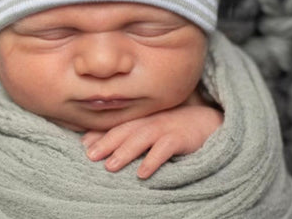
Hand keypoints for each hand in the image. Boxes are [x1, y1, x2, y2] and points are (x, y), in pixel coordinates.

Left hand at [81, 105, 222, 178]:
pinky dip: (153, 160)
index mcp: (142, 118)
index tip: (83, 146)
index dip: (100, 134)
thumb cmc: (175, 127)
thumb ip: (132, 131)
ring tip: (110, 166)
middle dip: (106, 142)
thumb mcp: (152, 126)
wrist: (208, 122)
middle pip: (125, 130)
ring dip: (125, 152)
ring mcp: (166, 127)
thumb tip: (103, 141)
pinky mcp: (181, 138)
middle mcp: (151, 120)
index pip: (118, 125)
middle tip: (90, 156)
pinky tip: (143, 173)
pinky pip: (165, 148)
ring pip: (141, 138)